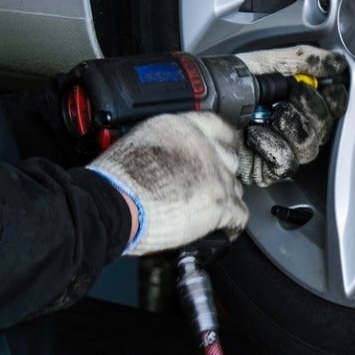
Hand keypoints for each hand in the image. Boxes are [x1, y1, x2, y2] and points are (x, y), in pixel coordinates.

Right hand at [88, 112, 247, 255]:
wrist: (115, 204)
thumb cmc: (117, 179)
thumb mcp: (141, 141)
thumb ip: (168, 144)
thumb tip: (175, 155)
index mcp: (183, 128)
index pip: (218, 126)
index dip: (223, 141)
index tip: (226, 148)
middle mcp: (205, 148)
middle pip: (230, 159)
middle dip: (222, 173)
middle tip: (209, 186)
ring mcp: (216, 176)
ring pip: (235, 187)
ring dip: (224, 198)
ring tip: (208, 209)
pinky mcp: (220, 203)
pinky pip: (240, 214)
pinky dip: (233, 223)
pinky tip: (226, 227)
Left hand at [235, 46, 347, 186]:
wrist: (199, 102)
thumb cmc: (226, 81)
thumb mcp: (269, 62)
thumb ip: (306, 60)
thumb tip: (337, 63)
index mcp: (294, 100)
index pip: (330, 106)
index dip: (334, 100)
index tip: (328, 89)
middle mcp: (289, 125)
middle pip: (324, 129)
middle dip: (313, 110)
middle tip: (294, 95)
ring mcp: (278, 148)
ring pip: (309, 147)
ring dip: (293, 126)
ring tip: (272, 114)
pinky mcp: (265, 168)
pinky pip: (286, 162)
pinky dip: (273, 145)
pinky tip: (256, 134)